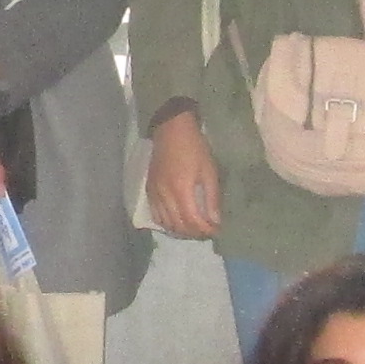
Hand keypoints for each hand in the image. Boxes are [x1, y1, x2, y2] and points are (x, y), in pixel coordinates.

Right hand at [146, 109, 223, 240]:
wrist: (171, 130)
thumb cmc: (194, 148)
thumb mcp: (209, 171)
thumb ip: (212, 198)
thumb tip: (215, 220)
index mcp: (181, 190)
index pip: (192, 221)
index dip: (205, 230)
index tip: (216, 230)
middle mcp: (164, 196)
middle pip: (178, 226)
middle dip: (194, 233)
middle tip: (207, 231)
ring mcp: (154, 194)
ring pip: (165, 223)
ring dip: (181, 230)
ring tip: (194, 228)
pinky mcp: (148, 190)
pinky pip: (155, 215)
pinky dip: (167, 223)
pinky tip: (177, 221)